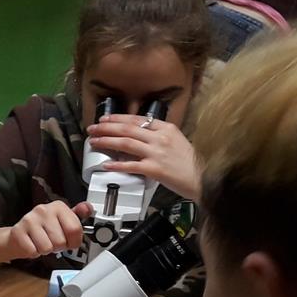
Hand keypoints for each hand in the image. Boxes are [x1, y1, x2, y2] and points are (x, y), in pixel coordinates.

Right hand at [4, 201, 88, 261]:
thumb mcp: (62, 222)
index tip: (68, 240)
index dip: (73, 241)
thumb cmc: (43, 230)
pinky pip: (33, 251)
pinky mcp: (18, 232)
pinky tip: (31, 244)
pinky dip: (33, 253)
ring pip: (47, 247)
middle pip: (61, 241)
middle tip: (51, 241)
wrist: (18, 235)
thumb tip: (87, 208)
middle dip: (57, 247)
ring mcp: (29, 220)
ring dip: (45, 250)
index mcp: (58, 207)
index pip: (75, 229)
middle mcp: (44, 210)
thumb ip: (77, 217)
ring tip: (41, 243)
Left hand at [87, 114, 201, 199]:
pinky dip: (117, 165)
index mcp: (166, 128)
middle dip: (106, 128)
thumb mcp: (177, 142)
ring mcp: (157, 153)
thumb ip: (159, 137)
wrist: (204, 178)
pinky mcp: (155, 169)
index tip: (104, 119)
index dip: (118, 119)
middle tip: (92, 128)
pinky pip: (131, 165)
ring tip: (94, 142)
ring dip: (107, 142)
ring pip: (126, 143)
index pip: (137, 120)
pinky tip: (106, 165)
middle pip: (128, 129)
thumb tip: (140, 136)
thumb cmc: (191, 162)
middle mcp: (160, 138)